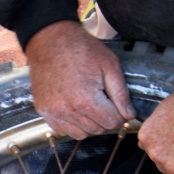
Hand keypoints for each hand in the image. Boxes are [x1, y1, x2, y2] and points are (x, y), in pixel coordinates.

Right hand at [25, 20, 134, 139]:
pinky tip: (73, 107)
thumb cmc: (80, 48)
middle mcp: (68, 110)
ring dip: (88, 124)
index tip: (115, 104)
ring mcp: (53, 111)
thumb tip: (129, 115)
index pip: (112, 122)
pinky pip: (62, 130)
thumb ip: (121, 94)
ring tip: (87, 104)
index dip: (118, 114)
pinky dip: (71, 123)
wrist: (50, 39)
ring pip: (80, 134)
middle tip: (102, 100)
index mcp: (86, 99)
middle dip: (104, 118)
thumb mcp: (109, 65)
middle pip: (97, 130)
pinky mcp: (44, 110)